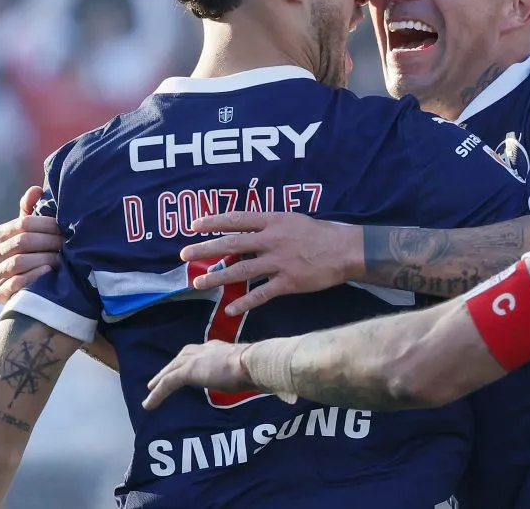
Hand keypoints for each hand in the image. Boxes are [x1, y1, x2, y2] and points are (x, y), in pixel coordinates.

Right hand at [0, 186, 61, 303]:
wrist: (26, 290)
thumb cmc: (33, 255)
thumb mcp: (32, 233)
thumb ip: (31, 212)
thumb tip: (36, 189)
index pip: (23, 223)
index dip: (48, 225)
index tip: (67, 228)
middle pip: (23, 241)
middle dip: (50, 242)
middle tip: (69, 244)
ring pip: (19, 262)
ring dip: (45, 259)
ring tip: (63, 259)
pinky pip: (16, 283)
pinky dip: (34, 277)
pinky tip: (49, 274)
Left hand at [143, 340, 255, 409]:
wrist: (253, 363)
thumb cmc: (256, 367)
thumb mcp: (245, 370)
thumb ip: (240, 374)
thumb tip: (251, 380)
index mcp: (220, 348)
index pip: (201, 351)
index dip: (192, 358)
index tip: (189, 364)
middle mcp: (206, 349)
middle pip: (182, 356)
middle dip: (171, 366)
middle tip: (161, 376)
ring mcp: (196, 360)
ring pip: (172, 369)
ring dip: (160, 378)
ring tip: (150, 389)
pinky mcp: (188, 371)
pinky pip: (168, 383)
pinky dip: (157, 394)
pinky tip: (148, 404)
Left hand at [180, 212, 360, 315]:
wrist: (345, 250)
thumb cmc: (320, 233)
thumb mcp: (293, 220)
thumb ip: (270, 226)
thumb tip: (247, 232)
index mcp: (273, 221)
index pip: (237, 219)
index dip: (214, 221)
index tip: (194, 225)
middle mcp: (272, 240)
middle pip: (232, 244)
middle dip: (206, 250)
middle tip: (184, 255)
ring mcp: (278, 262)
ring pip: (241, 270)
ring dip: (217, 277)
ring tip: (198, 284)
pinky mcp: (287, 282)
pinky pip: (261, 294)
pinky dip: (244, 302)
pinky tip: (230, 309)